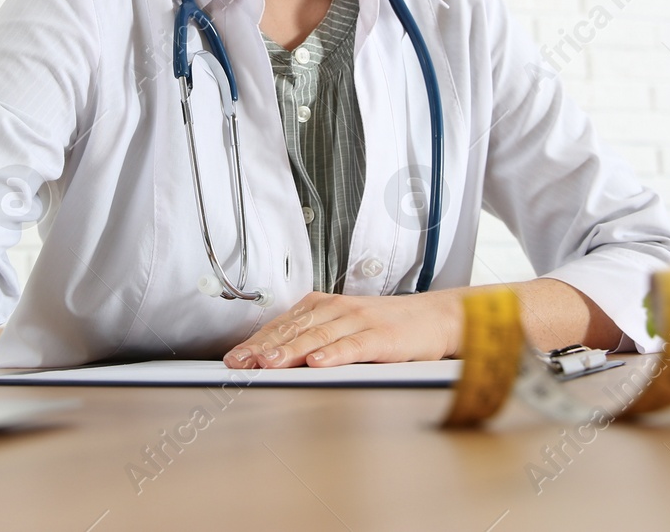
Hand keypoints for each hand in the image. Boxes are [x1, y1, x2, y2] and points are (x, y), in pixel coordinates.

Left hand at [222, 289, 463, 368]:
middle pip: (294, 330)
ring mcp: (359, 321)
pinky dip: (334, 354)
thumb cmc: (387, 326)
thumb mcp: (344, 327)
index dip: (257, 342)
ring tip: (268, 363)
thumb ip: (314, 337)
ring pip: (318, 337)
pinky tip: (317, 363)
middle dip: (264, 347)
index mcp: (324, 306)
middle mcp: (337, 309)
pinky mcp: (382, 338)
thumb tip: (274, 356)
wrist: (435, 318)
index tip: (234, 358)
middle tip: (240, 362)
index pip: (283, 325)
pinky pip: (354, 346)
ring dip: (291, 350)